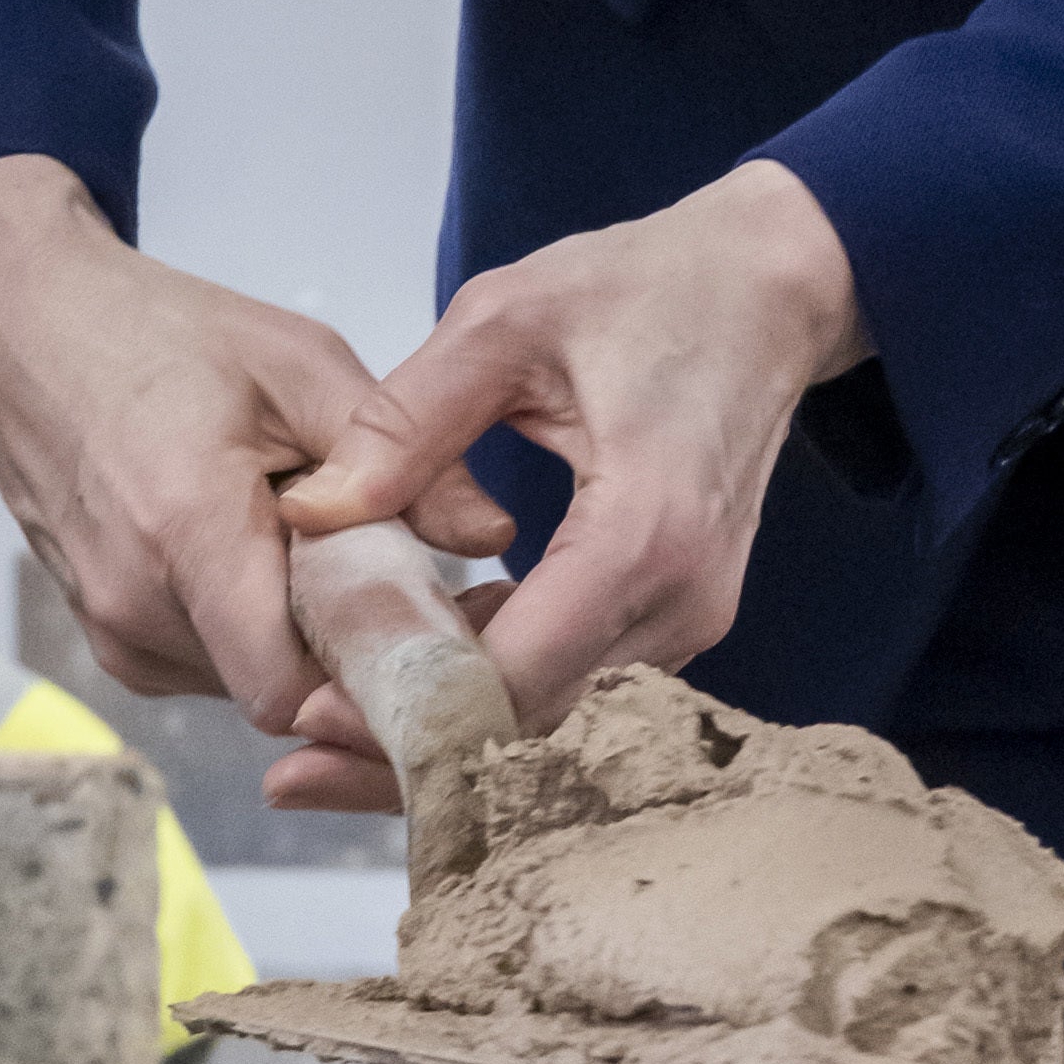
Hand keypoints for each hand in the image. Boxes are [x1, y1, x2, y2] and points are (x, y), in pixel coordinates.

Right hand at [0, 154, 509, 737]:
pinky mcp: (108, 636)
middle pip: (284, 690)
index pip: (293, 691)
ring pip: (250, 682)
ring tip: (333, 549)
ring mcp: (112, 630)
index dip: (374, 685)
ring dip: (306, 637)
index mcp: (186, 533)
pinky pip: (212, 665)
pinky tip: (271, 555)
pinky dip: (258, 629)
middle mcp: (136, 605)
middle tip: (419, 584)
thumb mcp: (298, 363)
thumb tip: (491, 536)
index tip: (443, 642)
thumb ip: (401, 453)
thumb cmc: (158, 334)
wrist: (21, 329)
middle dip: (356, 651)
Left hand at [271, 163, 867, 776]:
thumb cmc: (648, 288)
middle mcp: (680, 600)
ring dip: (446, 736)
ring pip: (553, 719)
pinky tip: (405, 685)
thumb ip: (403, 422)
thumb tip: (311, 513)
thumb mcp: (504, 323)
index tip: (312, 720)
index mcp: (644, 532)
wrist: (769, 289)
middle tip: (294, 775)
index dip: (410, 711)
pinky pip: (575, 681)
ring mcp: (689, 618)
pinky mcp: (677, 615)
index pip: (518, 671)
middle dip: (412, 755)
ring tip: (325, 745)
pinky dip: (490, 694)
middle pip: (533, 725)